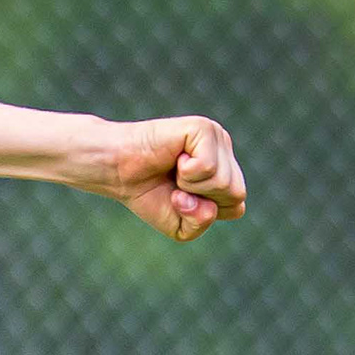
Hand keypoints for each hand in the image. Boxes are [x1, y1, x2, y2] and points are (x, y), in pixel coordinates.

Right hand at [92, 115, 245, 240]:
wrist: (118, 172)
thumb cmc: (149, 194)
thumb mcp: (181, 226)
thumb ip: (203, 222)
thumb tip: (209, 202)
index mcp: (227, 172)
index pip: (237, 207)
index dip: (204, 213)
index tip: (179, 199)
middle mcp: (226, 152)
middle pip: (236, 195)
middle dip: (201, 200)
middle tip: (176, 185)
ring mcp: (217, 137)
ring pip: (223, 182)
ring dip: (190, 186)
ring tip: (174, 171)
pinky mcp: (204, 128)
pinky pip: (207, 167)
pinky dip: (186, 173)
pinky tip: (175, 158)